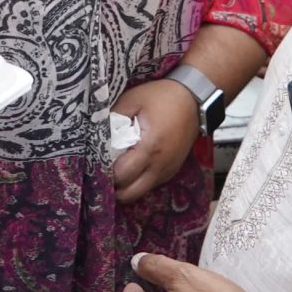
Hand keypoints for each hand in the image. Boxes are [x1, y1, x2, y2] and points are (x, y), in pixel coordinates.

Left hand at [109, 76, 199, 203]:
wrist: (194, 98)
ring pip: (141, 192)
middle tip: (103, 173)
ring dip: (126, 186)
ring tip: (117, 170)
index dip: (106, 173)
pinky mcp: (172, 170)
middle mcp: (160, 165)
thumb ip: (113, 117)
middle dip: (114, 188)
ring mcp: (168, 170)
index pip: (122, 175)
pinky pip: (151, 184)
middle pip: (131, 194)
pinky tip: (132, 166)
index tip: (96, 164)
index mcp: (150, 148)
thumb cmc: (164, 97)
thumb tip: (98, 133)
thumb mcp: (133, 100)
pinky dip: (139, 181)